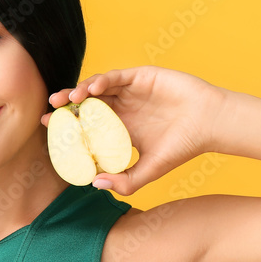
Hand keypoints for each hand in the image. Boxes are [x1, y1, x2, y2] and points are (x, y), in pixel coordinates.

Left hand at [41, 66, 227, 195]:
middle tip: (50, 113)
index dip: (70, 128)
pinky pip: (115, 77)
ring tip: (67, 100)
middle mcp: (122, 108)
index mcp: (121, 128)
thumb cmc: (183, 147)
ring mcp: (131, 91)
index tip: (52, 133)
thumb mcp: (150, 170)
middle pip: (87, 105)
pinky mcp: (141, 77)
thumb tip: (94, 184)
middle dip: (67, 108)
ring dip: (79, 92)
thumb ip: (125, 180)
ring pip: (97, 89)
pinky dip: (101, 80)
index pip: (88, 127)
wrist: (210, 125)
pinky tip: (90, 90)